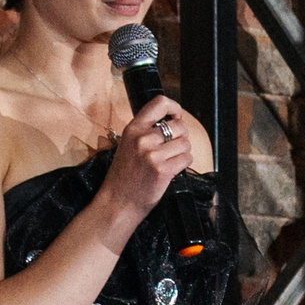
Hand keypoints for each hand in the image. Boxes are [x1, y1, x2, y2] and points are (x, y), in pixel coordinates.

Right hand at [100, 95, 198, 221]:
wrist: (118, 201)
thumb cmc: (124, 175)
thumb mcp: (128, 144)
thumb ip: (146, 131)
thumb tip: (173, 121)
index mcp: (133, 128)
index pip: (160, 103)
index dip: (175, 108)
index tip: (176, 117)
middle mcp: (143, 138)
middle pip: (180, 126)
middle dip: (182, 136)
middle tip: (173, 147)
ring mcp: (153, 154)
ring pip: (186, 144)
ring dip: (183, 152)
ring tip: (169, 160)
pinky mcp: (163, 170)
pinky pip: (187, 159)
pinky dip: (184, 164)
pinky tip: (172, 169)